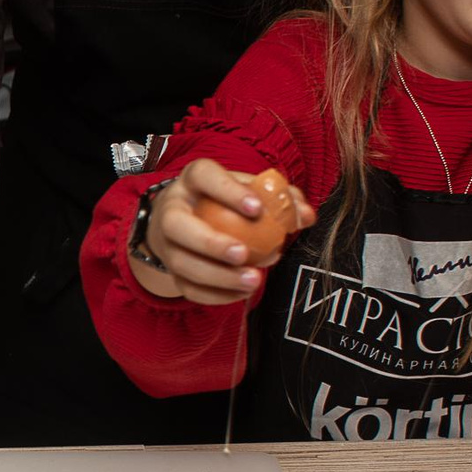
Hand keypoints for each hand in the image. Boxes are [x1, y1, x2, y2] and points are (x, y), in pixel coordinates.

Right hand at [133, 160, 316, 305]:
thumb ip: (280, 199)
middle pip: (176, 225)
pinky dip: (216, 295)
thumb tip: (305, 216)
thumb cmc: (225, 201)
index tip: (257, 208)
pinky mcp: (171, 271)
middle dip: (209, 242)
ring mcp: (166, 243)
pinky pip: (188, 288)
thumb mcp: (248, 190)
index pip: (203, 176)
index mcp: (192, 180)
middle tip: (243, 254)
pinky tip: (243, 292)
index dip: (227, 191)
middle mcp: (171, 209)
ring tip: (253, 279)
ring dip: (218, 277)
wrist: (188, 220)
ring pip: (181, 264)